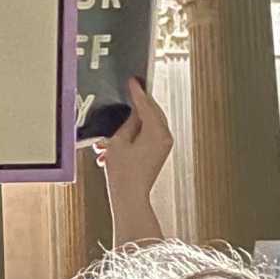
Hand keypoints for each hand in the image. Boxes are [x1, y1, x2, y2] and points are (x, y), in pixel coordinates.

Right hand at [94, 76, 171, 199]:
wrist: (129, 197)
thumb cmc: (123, 174)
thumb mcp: (118, 142)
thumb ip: (128, 123)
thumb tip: (134, 114)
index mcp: (157, 131)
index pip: (146, 105)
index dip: (137, 92)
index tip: (133, 81)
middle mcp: (165, 137)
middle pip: (152, 113)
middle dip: (138, 106)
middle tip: (130, 93)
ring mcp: (164, 146)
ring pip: (148, 124)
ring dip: (132, 124)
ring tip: (115, 129)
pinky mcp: (159, 154)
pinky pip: (147, 136)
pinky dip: (134, 135)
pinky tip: (117, 142)